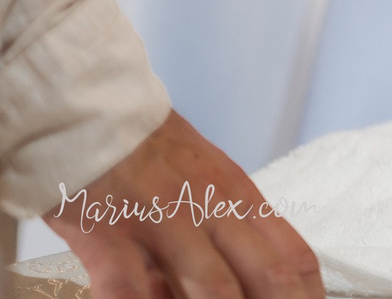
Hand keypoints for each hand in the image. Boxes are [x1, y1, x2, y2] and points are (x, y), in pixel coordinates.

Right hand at [45, 112, 321, 298]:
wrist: (83, 110)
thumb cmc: (143, 151)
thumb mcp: (199, 183)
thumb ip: (218, 237)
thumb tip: (231, 293)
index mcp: (238, 196)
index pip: (294, 257)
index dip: (308, 298)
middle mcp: (210, 208)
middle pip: (267, 277)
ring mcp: (162, 221)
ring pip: (211, 287)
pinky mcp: (108, 234)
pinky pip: (130, 289)